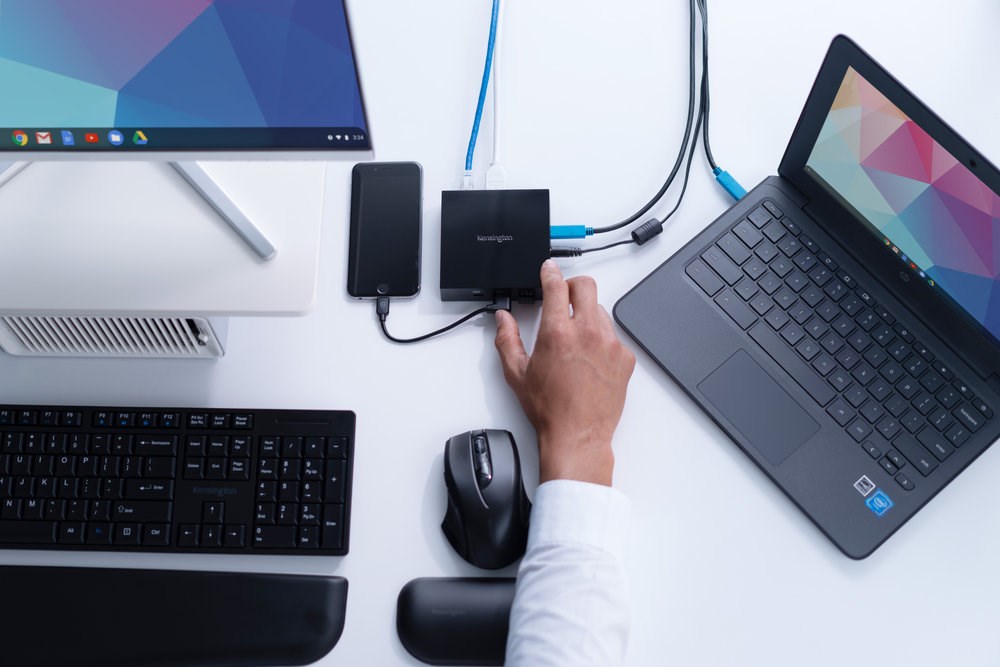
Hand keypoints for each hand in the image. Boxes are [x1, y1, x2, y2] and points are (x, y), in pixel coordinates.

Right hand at [494, 260, 635, 485]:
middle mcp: (587, 333)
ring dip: (587, 315)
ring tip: (575, 339)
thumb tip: (503, 319)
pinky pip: (613, 336)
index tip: (549, 270)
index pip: (557, 286)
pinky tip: (590, 359)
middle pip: (586, 286)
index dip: (551, 272)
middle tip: (564, 296)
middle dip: (573, 285)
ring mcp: (610, 345)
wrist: (578, 436)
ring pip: (600, 311)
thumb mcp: (517, 374)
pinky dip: (601, 340)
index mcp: (558, 333)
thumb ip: (507, 340)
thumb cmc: (549, 410)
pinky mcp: (625, 358)